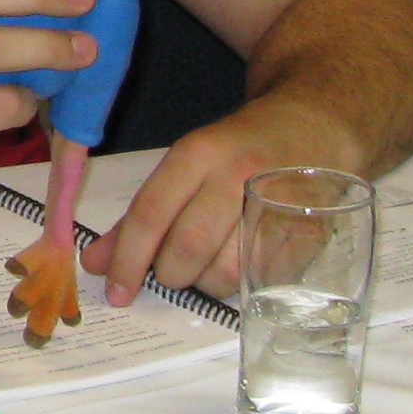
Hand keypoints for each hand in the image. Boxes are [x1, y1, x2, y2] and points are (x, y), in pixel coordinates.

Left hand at [82, 95, 362, 304]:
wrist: (315, 123)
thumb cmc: (239, 149)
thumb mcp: (187, 164)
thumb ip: (141, 215)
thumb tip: (97, 263)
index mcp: (200, 152)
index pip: (152, 212)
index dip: (128, 258)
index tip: (116, 291)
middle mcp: (239, 175)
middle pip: (188, 247)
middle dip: (169, 274)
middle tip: (168, 274)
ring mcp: (279, 204)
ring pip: (226, 272)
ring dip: (206, 284)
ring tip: (206, 267)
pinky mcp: (310, 232)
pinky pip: (263, 280)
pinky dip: (243, 285)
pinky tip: (240, 264)